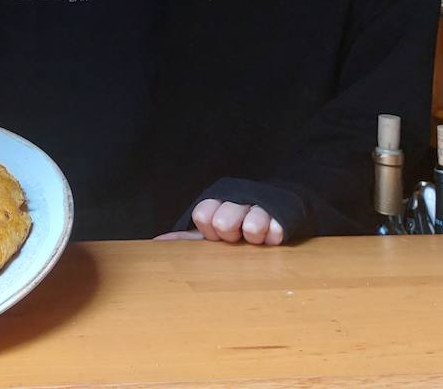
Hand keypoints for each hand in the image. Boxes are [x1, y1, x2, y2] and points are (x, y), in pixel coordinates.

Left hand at [154, 198, 283, 244]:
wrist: (276, 206)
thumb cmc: (237, 223)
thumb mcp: (211, 231)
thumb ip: (185, 238)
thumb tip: (158, 242)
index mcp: (216, 202)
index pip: (202, 215)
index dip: (209, 228)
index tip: (216, 233)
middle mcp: (237, 200)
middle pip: (224, 223)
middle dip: (230, 233)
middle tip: (237, 235)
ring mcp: (261, 207)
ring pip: (251, 226)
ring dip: (252, 235)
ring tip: (255, 236)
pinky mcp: (284, 215)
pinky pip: (275, 231)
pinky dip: (272, 237)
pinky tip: (271, 235)